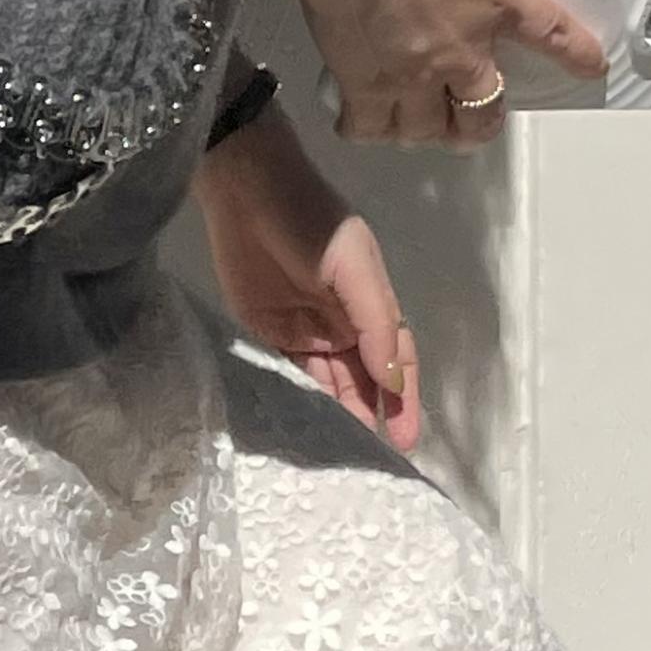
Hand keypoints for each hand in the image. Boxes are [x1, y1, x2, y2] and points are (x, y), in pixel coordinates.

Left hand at [194, 107, 420, 451]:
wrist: (245, 188)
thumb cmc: (309, 219)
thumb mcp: (354, 266)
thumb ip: (374, 323)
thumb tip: (392, 381)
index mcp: (371, 304)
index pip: (395, 360)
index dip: (403, 398)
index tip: (405, 440)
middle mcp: (342, 322)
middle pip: (362, 378)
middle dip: (369, 415)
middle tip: (369, 461)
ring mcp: (303, 329)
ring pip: (326, 382)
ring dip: (335, 414)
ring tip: (340, 454)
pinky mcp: (266, 330)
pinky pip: (288, 372)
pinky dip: (298, 399)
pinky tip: (303, 426)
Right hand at [297, 0, 604, 150]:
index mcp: (495, 4)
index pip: (552, 36)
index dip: (576, 53)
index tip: (589, 65)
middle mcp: (458, 51)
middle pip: (484, 111)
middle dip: (486, 121)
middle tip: (481, 118)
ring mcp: (410, 73)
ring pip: (430, 129)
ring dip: (431, 130)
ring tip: (424, 125)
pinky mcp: (362, 80)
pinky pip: (369, 125)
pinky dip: (368, 128)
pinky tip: (362, 121)